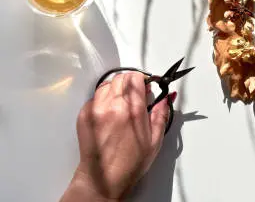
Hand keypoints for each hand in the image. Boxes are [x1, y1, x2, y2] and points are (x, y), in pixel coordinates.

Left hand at [61, 73, 173, 201]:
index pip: (136, 78)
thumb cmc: (130, 163)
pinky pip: (95, 97)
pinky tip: (109, 113)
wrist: (104, 179)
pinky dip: (103, 100)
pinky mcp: (84, 115)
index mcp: (132, 110)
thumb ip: (161, 114)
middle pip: (120, 77)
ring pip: (106, 85)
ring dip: (116, 89)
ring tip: (122, 104)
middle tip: (136, 94)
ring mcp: (95, 109)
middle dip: (130, 82)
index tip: (146, 87)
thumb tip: (166, 97)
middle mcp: (112, 105)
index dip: (143, 80)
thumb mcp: (155, 140)